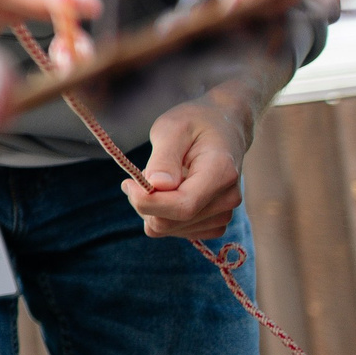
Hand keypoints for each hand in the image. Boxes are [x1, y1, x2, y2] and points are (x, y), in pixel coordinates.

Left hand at [130, 94, 252, 239]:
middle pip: (171, 222)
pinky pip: (177, 231)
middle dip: (144, 204)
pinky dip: (163, 216)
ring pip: (170, 229)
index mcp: (221, 173)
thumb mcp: (172, 129)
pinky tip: (167, 194)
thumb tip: (158, 185)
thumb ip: (164, 158)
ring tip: (159, 180)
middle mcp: (227, 198)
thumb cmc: (195, 123)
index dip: (147, 202)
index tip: (128, 183)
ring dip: (152, 209)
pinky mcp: (215, 221)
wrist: (223, 127)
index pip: (182, 206)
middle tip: (137, 178)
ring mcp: (224, 213)